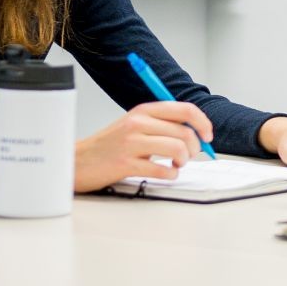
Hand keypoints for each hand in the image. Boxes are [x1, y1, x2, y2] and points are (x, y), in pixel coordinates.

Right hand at [73, 101, 212, 191]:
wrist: (78, 161)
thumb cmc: (110, 145)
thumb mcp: (135, 125)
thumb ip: (162, 124)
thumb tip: (197, 133)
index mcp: (143, 110)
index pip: (185, 110)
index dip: (203, 123)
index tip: (208, 136)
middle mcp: (138, 123)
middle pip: (185, 132)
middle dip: (194, 148)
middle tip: (188, 157)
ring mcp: (131, 143)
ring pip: (177, 149)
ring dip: (183, 161)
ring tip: (176, 165)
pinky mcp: (126, 164)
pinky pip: (163, 170)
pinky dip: (170, 175)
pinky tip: (164, 174)